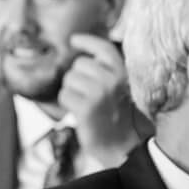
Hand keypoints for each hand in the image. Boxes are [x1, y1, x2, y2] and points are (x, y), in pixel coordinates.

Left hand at [58, 33, 139, 164]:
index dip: (86, 41)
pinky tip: (79, 114)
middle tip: (87, 96)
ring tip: (85, 105)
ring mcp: (99, 93)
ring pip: (69, 80)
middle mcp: (112, 80)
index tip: (74, 40)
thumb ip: (106, 71)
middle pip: (79, 64)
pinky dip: (67, 105)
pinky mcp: (86, 107)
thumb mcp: (120, 89)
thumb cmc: (118, 119)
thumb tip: (80, 52)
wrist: (123, 147)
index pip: (103, 48)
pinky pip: (64, 96)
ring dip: (71, 92)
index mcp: (123, 73)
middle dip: (77, 79)